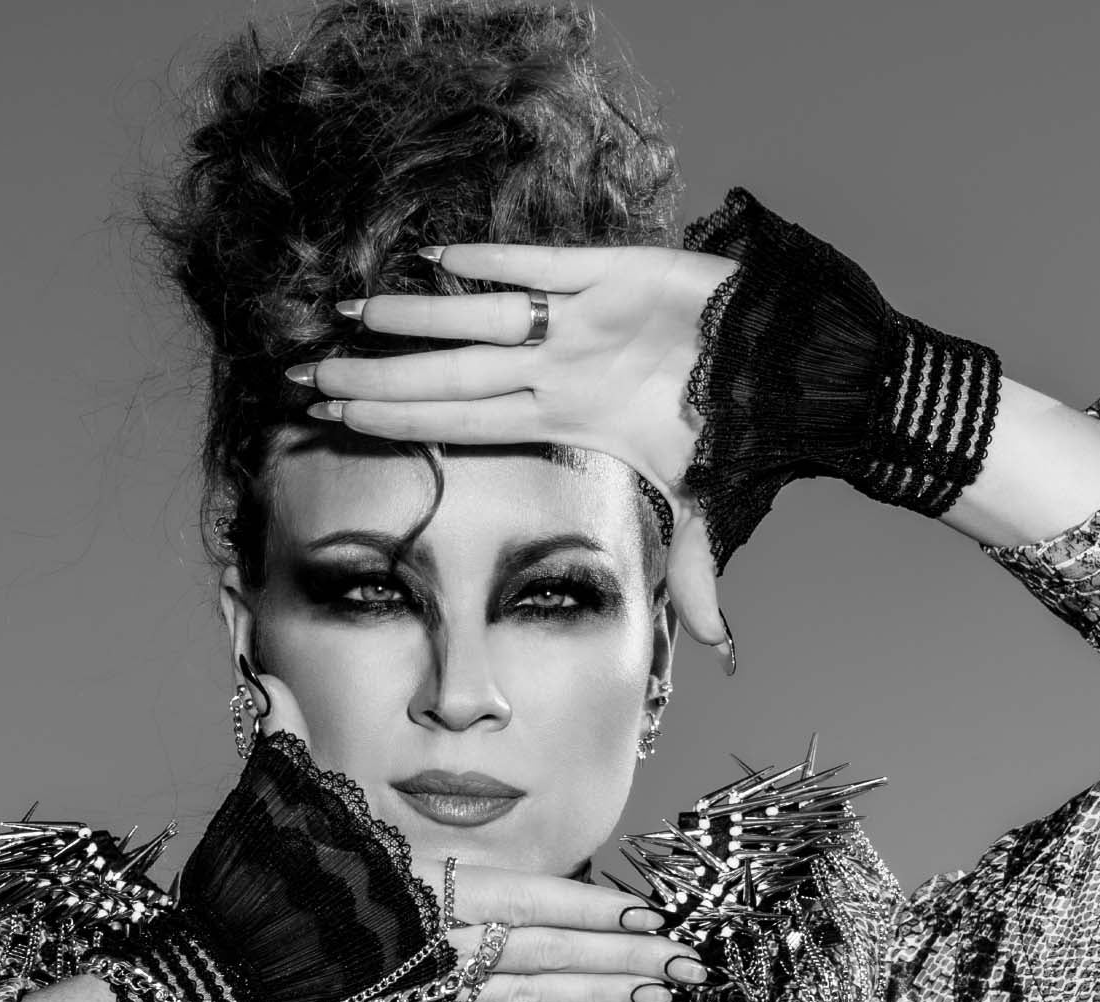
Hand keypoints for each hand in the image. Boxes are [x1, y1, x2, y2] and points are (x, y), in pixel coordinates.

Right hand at [247, 671, 705, 1001]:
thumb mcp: (274, 807)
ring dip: (603, 1000)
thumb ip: (288, 741)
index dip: (596, 908)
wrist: (210, 995)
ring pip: (535, 997)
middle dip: (626, 964)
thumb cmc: (247, 895)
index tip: (653, 915)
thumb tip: (267, 675)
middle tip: (693, 971)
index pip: (530, 895)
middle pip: (551, 953)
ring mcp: (429, 1001)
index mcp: (419, 885)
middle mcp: (438, 945)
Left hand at [287, 242, 741, 656]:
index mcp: (566, 418)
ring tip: (350, 312)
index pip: (464, 424)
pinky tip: (438, 259)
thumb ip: (694, 566)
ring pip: (482, 321)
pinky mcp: (617, 272)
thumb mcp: (711, 501)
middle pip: (451, 377)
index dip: (401, 423)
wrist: (793, 358)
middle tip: (306, 376)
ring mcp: (581, 321)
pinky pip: (543, 266)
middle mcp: (560, 370)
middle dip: (381, 377)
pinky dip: (498, 261)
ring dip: (419, 318)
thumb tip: (711, 644)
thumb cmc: (742, 421)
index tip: (337, 423)